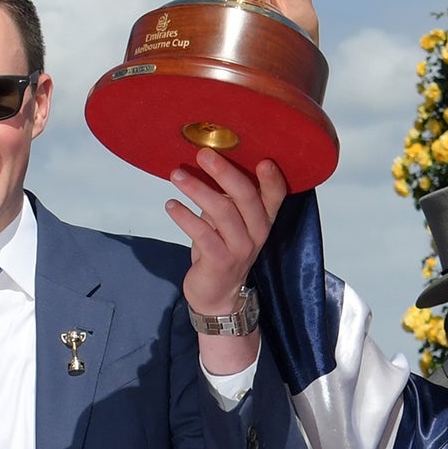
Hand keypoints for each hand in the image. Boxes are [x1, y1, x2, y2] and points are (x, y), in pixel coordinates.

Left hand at [168, 148, 290, 318]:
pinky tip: (171, 205)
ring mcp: (241, 248)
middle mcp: (257, 232)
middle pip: (246, 196)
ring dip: (197, 189)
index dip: (272, 178)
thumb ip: (226, 196)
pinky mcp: (220, 262)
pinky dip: (185, 217)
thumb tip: (206, 161)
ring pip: (223, 211)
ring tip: (176, 175)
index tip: (262, 158)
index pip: (276, 194)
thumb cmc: (221, 248)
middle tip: (202, 154)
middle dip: (224, 172)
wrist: (216, 294)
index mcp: (264, 218)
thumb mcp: (229, 220)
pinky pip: (203, 234)